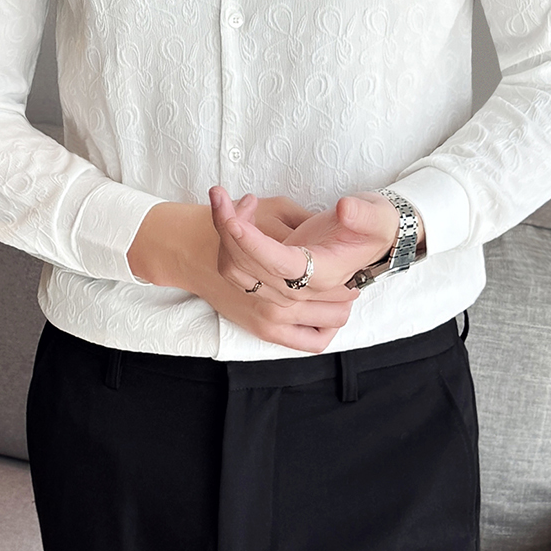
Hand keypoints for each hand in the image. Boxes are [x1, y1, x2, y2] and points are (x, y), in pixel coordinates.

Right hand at [126, 199, 355, 352]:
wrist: (192, 248)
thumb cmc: (237, 224)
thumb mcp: (277, 209)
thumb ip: (310, 221)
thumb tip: (342, 227)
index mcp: (287, 263)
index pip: (339, 275)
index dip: (356, 266)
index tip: (358, 255)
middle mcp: (281, 295)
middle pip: (340, 298)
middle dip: (352, 283)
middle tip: (355, 271)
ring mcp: (273, 317)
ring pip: (333, 320)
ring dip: (343, 305)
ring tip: (344, 288)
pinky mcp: (265, 330)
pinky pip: (311, 342)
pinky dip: (326, 331)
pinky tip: (328, 313)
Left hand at [210, 186, 402, 298]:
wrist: (375, 238)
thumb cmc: (376, 225)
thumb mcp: (379, 217)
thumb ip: (364, 215)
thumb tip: (345, 209)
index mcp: (324, 274)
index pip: (280, 265)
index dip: (254, 244)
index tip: (233, 220)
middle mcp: (300, 287)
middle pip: (249, 268)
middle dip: (227, 227)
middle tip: (219, 192)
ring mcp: (283, 285)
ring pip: (237, 270)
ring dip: (223, 232)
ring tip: (227, 197)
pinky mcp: (273, 275)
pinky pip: (238, 265)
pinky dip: (228, 238)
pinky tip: (241, 210)